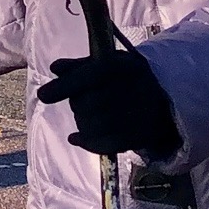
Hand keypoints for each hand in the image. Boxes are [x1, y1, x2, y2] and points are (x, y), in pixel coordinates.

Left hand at [38, 47, 181, 157]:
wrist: (165, 97)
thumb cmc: (126, 77)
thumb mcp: (106, 62)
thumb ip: (79, 66)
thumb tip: (55, 68)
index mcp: (124, 67)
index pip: (91, 76)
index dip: (65, 86)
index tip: (43, 96)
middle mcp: (135, 90)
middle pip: (89, 104)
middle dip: (77, 104)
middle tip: (81, 101)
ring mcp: (140, 116)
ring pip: (94, 125)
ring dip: (82, 122)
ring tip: (89, 115)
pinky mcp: (141, 137)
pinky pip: (106, 145)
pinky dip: (87, 142)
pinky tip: (76, 137)